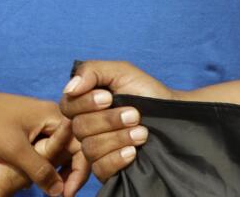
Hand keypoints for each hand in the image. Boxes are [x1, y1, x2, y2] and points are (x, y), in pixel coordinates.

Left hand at [0, 120, 76, 195]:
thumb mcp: (15, 150)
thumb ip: (41, 170)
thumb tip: (61, 192)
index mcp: (53, 114)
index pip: (80, 144)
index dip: (79, 171)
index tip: (68, 194)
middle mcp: (49, 116)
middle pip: (72, 147)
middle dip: (70, 173)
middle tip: (61, 196)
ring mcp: (37, 122)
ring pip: (58, 150)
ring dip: (58, 171)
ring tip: (52, 192)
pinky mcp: (26, 129)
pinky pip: (45, 149)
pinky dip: (46, 165)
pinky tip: (39, 180)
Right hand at [60, 61, 163, 185]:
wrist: (171, 115)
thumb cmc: (145, 90)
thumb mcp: (120, 71)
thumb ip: (91, 71)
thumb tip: (70, 88)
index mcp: (84, 103)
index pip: (68, 106)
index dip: (86, 103)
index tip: (109, 97)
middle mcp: (87, 127)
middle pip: (80, 128)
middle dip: (108, 120)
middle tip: (134, 114)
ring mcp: (96, 149)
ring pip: (90, 148)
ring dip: (117, 138)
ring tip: (141, 131)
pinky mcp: (107, 169)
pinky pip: (101, 168)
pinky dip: (116, 158)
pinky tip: (133, 152)